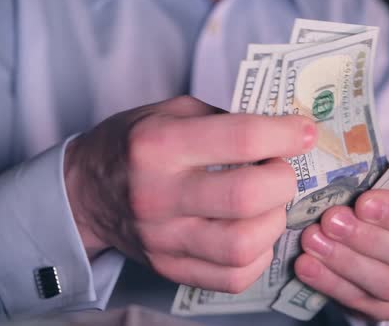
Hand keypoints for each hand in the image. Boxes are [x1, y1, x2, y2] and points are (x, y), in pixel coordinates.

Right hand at [64, 96, 316, 292]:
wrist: (84, 192)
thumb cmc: (133, 144)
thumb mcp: (169, 112)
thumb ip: (222, 117)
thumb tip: (282, 128)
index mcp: (158, 146)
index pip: (240, 139)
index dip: (285, 134)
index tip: (304, 132)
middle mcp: (158, 196)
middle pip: (247, 198)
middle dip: (283, 180)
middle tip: (281, 170)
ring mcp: (163, 240)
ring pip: (243, 245)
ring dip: (273, 221)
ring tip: (268, 204)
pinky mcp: (169, 268)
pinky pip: (233, 277)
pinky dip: (258, 255)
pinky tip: (253, 232)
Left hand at [295, 189, 388, 320]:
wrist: (387, 231)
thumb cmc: (387, 199)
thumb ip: (376, 182)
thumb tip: (339, 175)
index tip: (362, 202)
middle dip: (366, 239)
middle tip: (330, 221)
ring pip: (388, 285)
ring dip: (345, 262)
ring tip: (313, 242)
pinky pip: (364, 303)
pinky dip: (331, 284)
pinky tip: (307, 266)